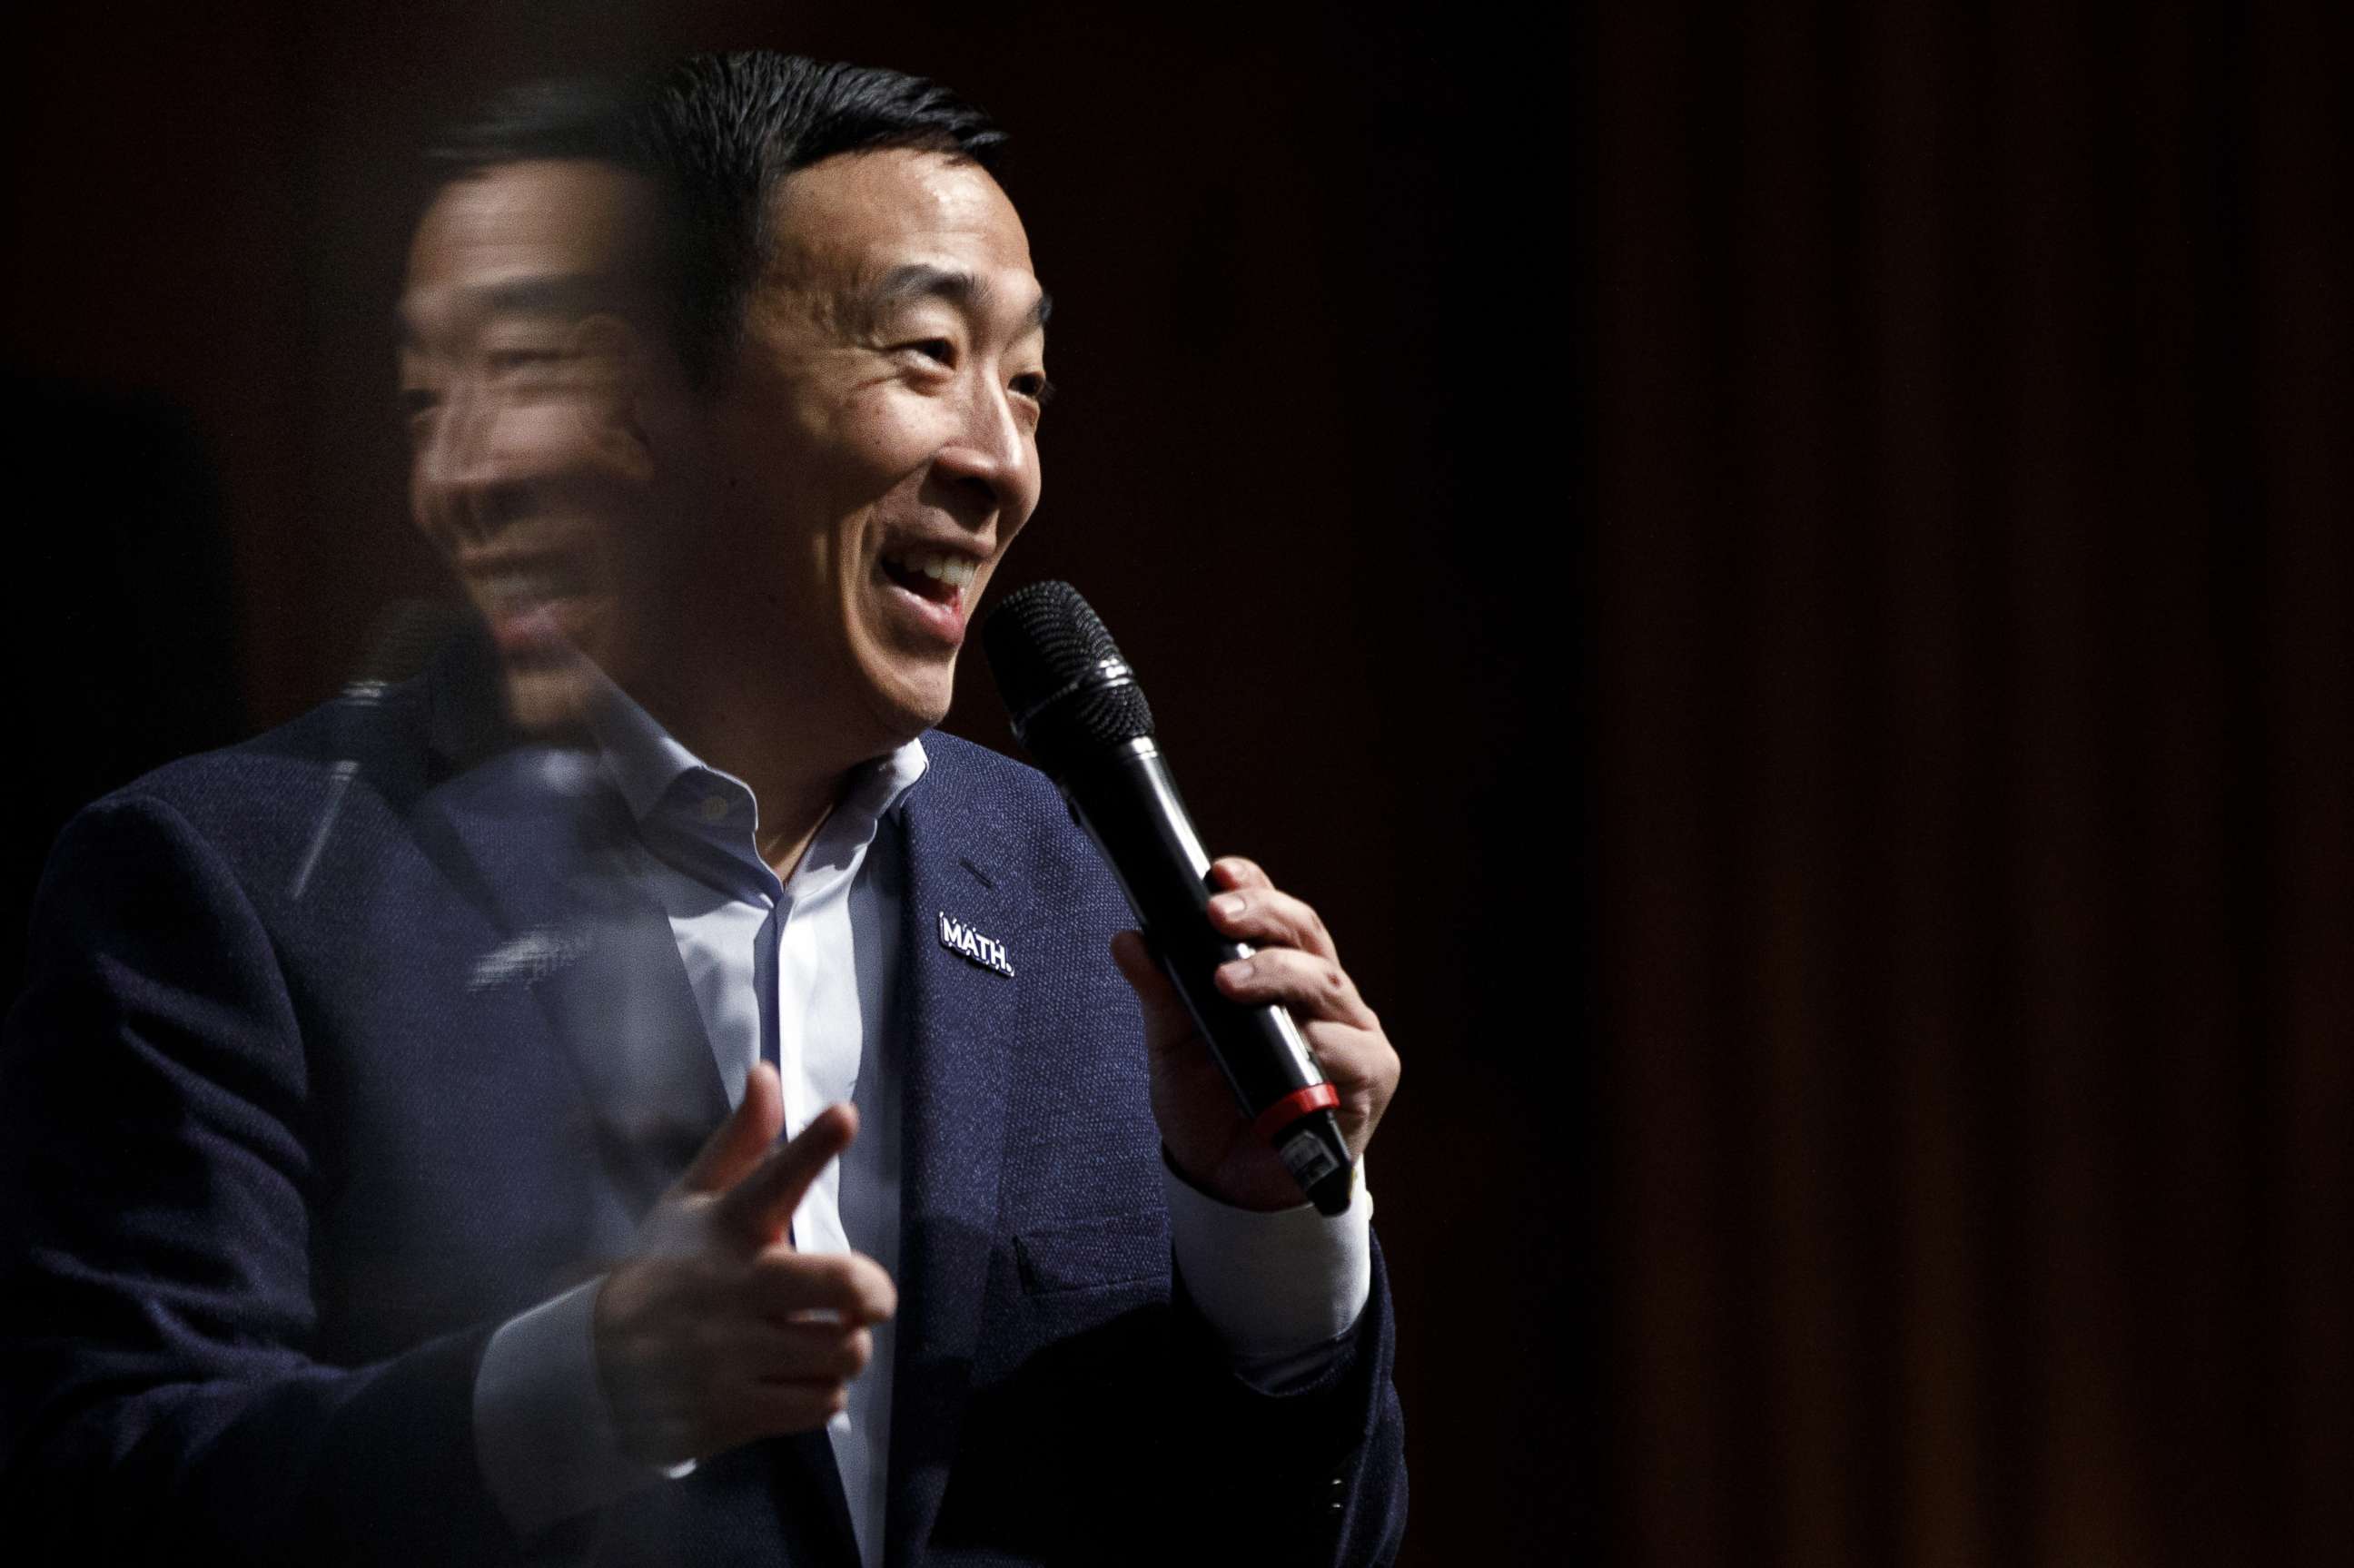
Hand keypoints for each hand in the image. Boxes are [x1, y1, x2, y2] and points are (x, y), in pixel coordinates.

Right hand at [591, 1065, 897, 1466]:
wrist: (594, 1365)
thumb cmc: (666, 1268)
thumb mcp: (692, 1199)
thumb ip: (741, 1141)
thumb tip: (768, 1071)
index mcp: (727, 1227)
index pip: (772, 1179)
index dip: (813, 1146)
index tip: (844, 1114)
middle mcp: (732, 1288)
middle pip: (842, 1284)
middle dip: (873, 1292)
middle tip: (868, 1298)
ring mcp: (732, 1355)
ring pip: (843, 1351)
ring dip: (846, 1347)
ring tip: (822, 1337)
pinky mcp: (734, 1410)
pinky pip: (821, 1403)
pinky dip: (823, 1391)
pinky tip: (794, 1375)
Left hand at [1110, 856, 1400, 1210]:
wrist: (1229, 1183)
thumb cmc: (1211, 1105)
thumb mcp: (1173, 1045)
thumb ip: (1160, 993)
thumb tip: (1130, 938)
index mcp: (1281, 974)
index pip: (1275, 914)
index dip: (1253, 885)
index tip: (1217, 872)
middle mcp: (1322, 995)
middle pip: (1305, 935)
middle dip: (1262, 916)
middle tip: (1217, 916)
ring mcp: (1352, 1032)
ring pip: (1325, 981)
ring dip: (1276, 975)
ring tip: (1227, 982)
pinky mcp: (1371, 1077)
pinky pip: (1350, 1048)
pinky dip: (1318, 1042)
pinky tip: (1293, 1041)